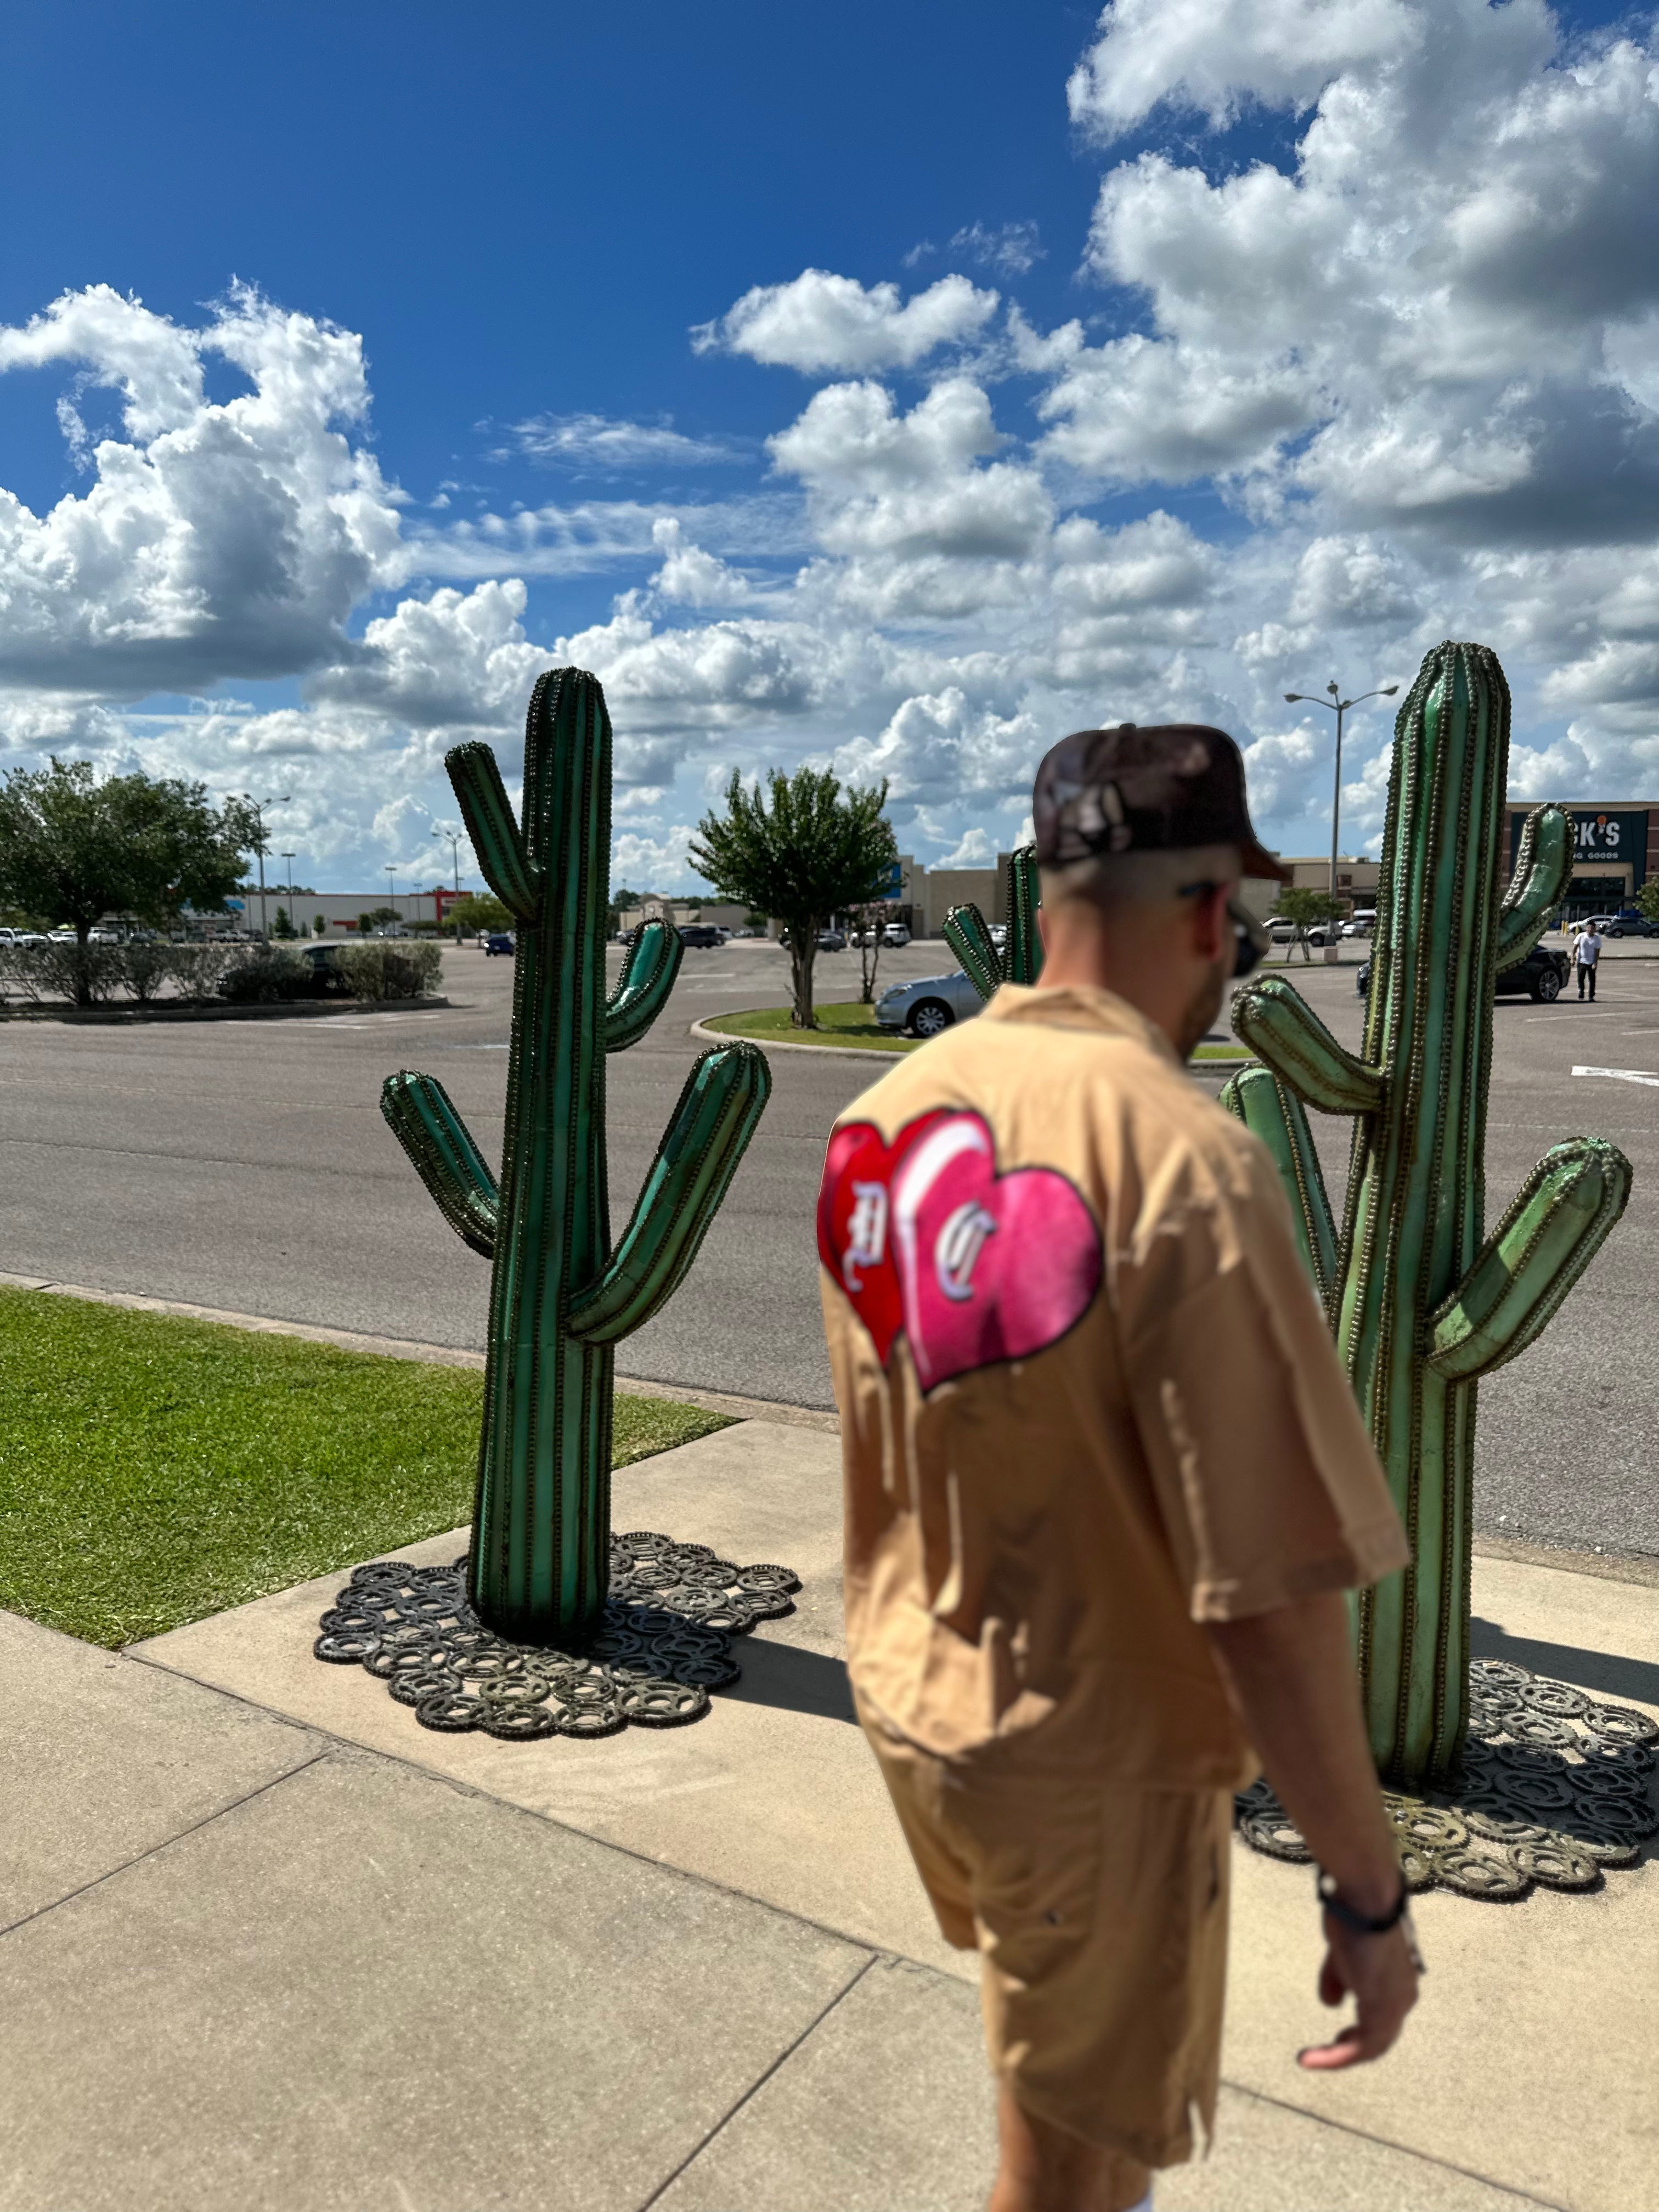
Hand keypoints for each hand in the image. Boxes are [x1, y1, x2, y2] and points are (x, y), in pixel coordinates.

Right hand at [1297, 1916, 1420, 2069]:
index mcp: (1397, 1982)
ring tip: (1310, 2058)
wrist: (1365, 1899)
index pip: (1382, 2016)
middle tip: (1332, 2049)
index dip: (1361, 2030)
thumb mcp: (1342, 1952)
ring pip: (1372, 2046)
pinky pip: (1360, 2046)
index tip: (1340, 2034)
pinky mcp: (1380, 2010)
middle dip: (1353, 2046)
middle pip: (1380, 2037)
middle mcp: (1403, 1998)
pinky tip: (1310, 2057)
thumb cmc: (1354, 1915)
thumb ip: (1339, 1978)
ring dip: (1339, 2055)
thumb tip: (1332, 2003)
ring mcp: (1394, 2005)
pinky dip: (1335, 2055)